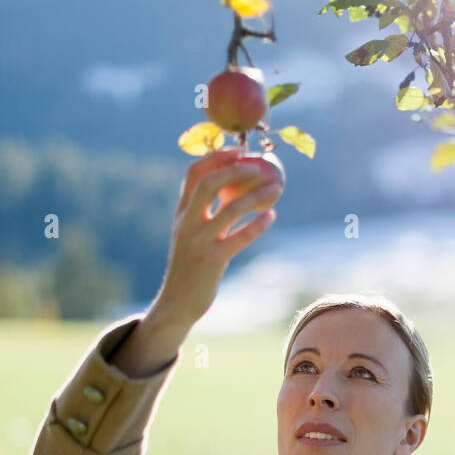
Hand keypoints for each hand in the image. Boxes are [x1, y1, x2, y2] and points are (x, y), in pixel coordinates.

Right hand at [152, 149, 283, 328]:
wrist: (177, 303)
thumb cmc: (191, 267)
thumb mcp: (193, 236)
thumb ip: (207, 213)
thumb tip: (232, 189)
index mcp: (181, 213)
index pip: (193, 175)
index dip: (216, 158)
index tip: (238, 151)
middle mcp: (186, 223)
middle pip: (208, 184)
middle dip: (235, 170)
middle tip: (260, 166)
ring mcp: (198, 241)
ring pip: (230, 209)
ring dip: (256, 196)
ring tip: (277, 189)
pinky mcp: (212, 260)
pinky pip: (239, 237)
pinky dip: (258, 225)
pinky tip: (271, 217)